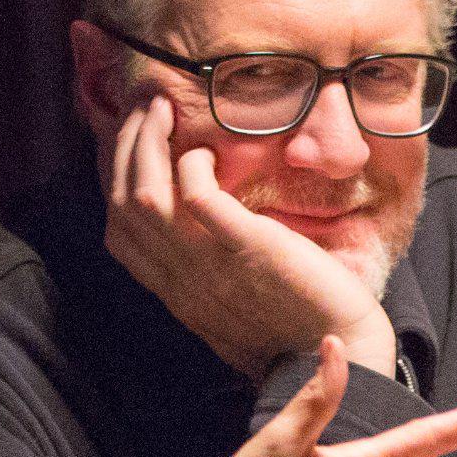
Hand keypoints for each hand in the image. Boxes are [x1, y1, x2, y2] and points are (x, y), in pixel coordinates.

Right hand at [103, 90, 395, 375]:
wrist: (341, 350)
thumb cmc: (298, 320)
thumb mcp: (234, 296)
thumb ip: (207, 264)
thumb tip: (198, 219)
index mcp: (175, 291)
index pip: (117, 229)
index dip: (114, 175)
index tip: (132, 138)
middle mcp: (181, 280)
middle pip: (122, 205)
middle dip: (124, 145)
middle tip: (145, 106)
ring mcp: (210, 267)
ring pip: (144, 197)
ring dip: (147, 143)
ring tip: (163, 109)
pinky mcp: (248, 250)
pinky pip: (197, 199)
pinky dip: (192, 165)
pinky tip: (207, 150)